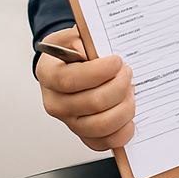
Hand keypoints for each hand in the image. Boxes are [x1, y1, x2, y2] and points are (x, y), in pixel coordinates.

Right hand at [34, 27, 134, 149]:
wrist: (71, 65)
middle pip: (92, 103)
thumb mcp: (75, 35)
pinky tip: (128, 114)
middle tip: (128, 73)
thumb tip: (93, 50)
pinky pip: (104, 142)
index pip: (71, 80)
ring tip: (130, 91)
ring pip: (101, 125)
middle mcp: (55, 102)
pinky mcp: (84, 135)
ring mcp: (69, 122)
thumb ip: (83, 37)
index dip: (99, 72)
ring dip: (124, 107)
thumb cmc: (75, 50)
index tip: (117, 61)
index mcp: (48, 75)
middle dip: (119, 86)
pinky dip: (122, 131)